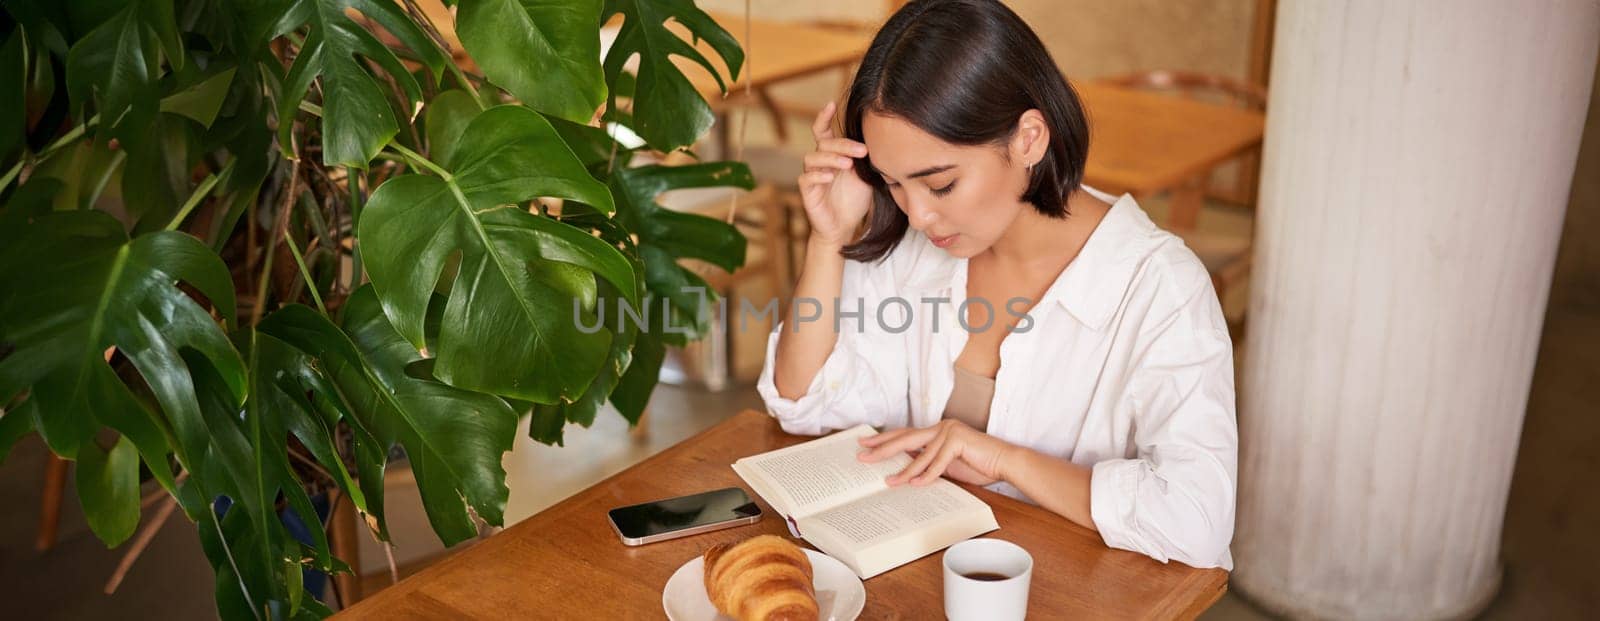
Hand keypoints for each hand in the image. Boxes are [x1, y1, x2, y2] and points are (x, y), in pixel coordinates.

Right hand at [798, 101, 873, 248]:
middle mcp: (819, 163)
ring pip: (812, 158)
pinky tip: (831, 177)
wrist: (844, 228)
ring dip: (831, 158)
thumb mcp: (865, 175)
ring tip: (848, 165)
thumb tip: (884, 140)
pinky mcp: (807, 193)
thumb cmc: (855, 200)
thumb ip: (866, 159)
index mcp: (831, 155)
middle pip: (823, 144)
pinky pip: (806, 179)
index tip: (831, 104)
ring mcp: (812, 177)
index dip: (824, 117)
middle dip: (843, 145)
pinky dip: (818, 176)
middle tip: (862, 151)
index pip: (823, 132)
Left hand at [856, 420, 1014, 486]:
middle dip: (882, 449)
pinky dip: (926, 475)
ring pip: (920, 454)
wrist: (1005, 462)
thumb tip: (905, 471)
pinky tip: (914, 484)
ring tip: (888, 481)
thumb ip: (928, 462)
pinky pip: (938, 463)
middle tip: (863, 456)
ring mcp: (949, 431)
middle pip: (905, 438)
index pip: (905, 434)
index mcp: (937, 430)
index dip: (884, 439)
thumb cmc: (979, 464)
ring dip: (903, 471)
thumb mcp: (948, 464)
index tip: (865, 444)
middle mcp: (941, 427)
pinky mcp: (958, 440)